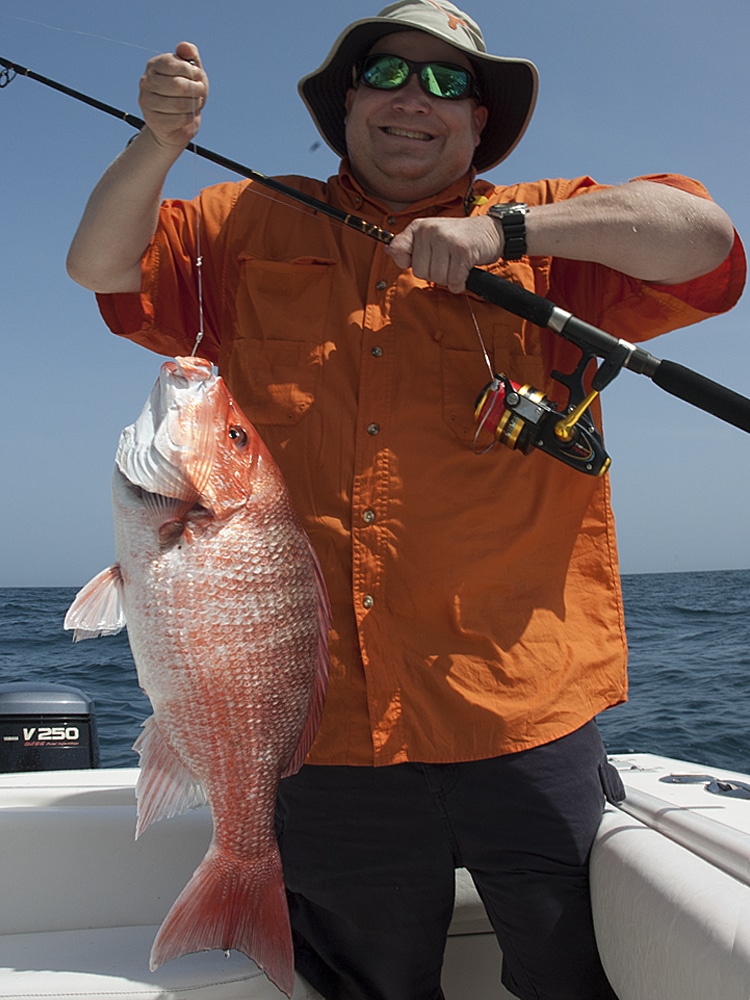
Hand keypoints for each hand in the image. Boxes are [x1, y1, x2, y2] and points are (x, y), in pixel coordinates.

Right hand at [138, 41, 207, 148]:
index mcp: (154, 65)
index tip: (198, 77)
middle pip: (178, 85)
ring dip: (194, 104)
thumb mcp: (190, 72)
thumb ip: (189, 55)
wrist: (175, 122)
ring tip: (196, 103)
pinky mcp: (153, 120)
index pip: (173, 64)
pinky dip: (189, 118)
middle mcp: (146, 82)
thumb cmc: (184, 93)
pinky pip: (178, 119)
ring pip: (179, 104)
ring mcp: (147, 101)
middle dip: (196, 89)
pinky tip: (189, 115)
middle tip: (201, 91)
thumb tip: (184, 46)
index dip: (191, 71)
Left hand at [386, 216, 501, 292]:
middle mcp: (429, 230)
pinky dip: (460, 282)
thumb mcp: (430, 237)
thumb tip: (389, 250)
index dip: (409, 261)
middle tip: (448, 261)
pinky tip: (465, 270)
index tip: (425, 257)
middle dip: (434, 273)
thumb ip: (408, 245)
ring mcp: (446, 239)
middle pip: (419, 272)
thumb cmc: (459, 238)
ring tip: (457, 263)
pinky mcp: (462, 251)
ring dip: (449, 278)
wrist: (491, 232)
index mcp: (419, 226)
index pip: (397, 251)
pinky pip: (454, 281)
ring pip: (437, 278)